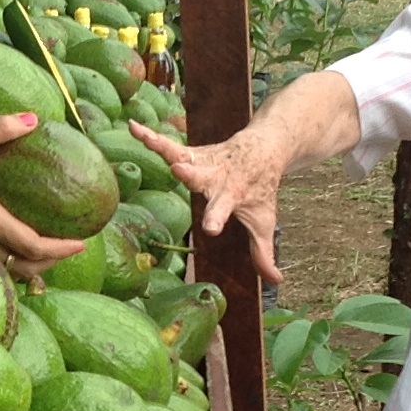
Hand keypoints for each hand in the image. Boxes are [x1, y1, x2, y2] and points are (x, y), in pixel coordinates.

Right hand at [0, 111, 84, 266]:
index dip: (59, 248)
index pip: (30, 244)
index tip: (80, 242)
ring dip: (34, 264)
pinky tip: (21, 250)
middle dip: (52, 261)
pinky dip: (14, 262)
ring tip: (51, 251)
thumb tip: (32, 119)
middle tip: (73, 247)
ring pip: (9, 269)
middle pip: (25, 265)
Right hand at [131, 119, 287, 282]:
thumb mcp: (265, 221)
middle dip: (190, 174)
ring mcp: (204, 161)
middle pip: (201, 176)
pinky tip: (134, 128)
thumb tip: (276, 282)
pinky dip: (151, 137)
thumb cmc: (261, 190)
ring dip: (163, 147)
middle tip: (178, 171)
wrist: (265, 148)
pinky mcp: (193, 151)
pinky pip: (169, 145)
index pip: (223, 208)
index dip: (217, 218)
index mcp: (232, 195)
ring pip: (181, 153)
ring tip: (143, 137)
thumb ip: (264, 252)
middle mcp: (216, 176)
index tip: (210, 229)